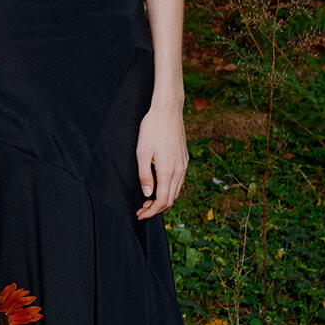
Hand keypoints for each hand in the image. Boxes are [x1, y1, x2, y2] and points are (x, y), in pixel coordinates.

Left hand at [135, 102, 187, 220]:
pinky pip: (179, 181)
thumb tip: (148, 194)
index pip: (162, 201)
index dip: (151, 212)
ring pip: (176, 191)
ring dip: (163, 199)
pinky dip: (170, 189)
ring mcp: (183, 164)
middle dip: (156, 209)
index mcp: (168, 171)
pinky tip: (160, 186)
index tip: (140, 215)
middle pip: (171, 199)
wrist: (168, 110)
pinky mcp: (184, 158)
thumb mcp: (142, 152)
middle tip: (141, 210)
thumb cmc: (152, 129)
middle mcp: (179, 170)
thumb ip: (145, 175)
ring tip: (148, 201)